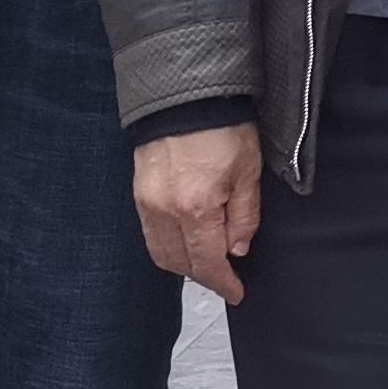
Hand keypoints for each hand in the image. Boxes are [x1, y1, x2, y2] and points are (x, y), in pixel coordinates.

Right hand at [133, 122, 263, 304]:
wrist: (186, 95)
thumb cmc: (224, 127)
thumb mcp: (249, 171)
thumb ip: (244, 216)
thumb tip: (237, 250)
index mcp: (196, 208)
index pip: (207, 262)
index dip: (223, 283)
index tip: (236, 293)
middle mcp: (165, 211)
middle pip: (180, 263)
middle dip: (204, 276)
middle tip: (224, 278)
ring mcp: (147, 203)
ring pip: (161, 252)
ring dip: (182, 264)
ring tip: (206, 262)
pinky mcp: (138, 193)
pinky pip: (150, 234)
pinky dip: (166, 246)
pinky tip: (184, 241)